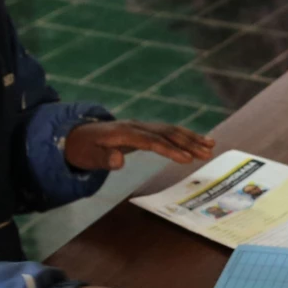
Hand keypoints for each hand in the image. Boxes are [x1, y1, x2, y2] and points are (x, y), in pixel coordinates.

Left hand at [64, 119, 214, 171]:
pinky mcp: (145, 129)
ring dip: (191, 137)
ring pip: (170, 130)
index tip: (187, 159)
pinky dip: (185, 135)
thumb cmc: (83, 149)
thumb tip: (119, 161)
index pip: (151, 141)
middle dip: (188, 142)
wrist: (77, 135)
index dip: (169, 149)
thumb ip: (103, 160)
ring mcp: (142, 126)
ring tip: (211, 146)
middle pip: (166, 133)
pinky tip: (200, 140)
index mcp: (123, 133)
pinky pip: (167, 131)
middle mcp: (136, 126)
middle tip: (207, 153)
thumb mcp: (88, 157)